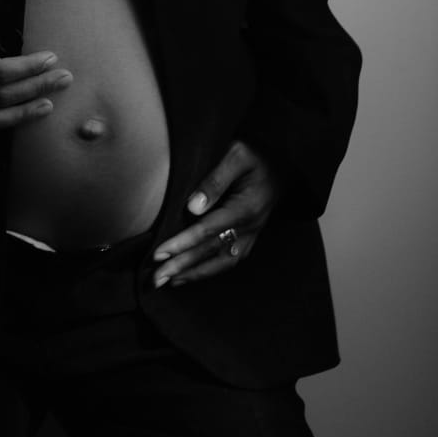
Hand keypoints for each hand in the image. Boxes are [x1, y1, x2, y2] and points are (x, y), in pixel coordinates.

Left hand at [151, 140, 282, 287]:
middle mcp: (250, 227)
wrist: (282, 164)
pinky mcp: (249, 238)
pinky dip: (209, 270)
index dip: (183, 243)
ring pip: (222, 262)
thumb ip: (215, 180)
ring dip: (194, 274)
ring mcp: (251, 235)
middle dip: (182, 265)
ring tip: (168, 280)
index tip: (159, 253)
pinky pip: (229, 260)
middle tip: (156, 278)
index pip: (209, 230)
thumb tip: (192, 207)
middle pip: (212, 251)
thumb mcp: (236, 155)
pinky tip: (190, 274)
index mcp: (246, 208)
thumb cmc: (254, 156)